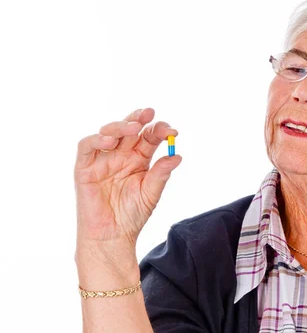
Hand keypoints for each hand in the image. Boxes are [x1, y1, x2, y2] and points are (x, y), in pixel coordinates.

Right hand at [74, 108, 180, 251]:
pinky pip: (86, 147)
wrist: (112, 236)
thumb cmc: (132, 215)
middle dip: (139, 119)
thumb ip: (161, 173)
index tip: (172, 132)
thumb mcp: (151, 193)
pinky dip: (96, 140)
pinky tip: (109, 141)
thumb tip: (177, 155)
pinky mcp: (84, 168)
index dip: (159, 130)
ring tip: (132, 128)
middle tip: (149, 114)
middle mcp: (121, 155)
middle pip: (129, 129)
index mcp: (139, 158)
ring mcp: (102, 160)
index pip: (149, 136)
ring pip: (108, 132)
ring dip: (119, 126)